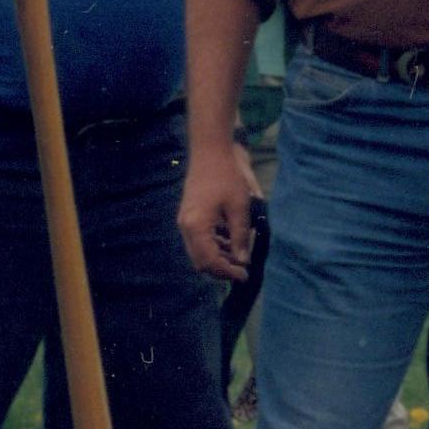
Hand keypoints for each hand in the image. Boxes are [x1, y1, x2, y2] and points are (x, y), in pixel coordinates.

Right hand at [180, 138, 261, 281]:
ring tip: (239, 256)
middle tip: (241, 270)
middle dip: (221, 269)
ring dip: (217, 258)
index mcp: (196, 227)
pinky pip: (198, 239)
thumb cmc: (227, 177)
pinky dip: (213, 245)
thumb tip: (242, 261)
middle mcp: (185, 227)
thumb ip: (240, 237)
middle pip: (200, 261)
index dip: (227, 272)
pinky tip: (230, 241)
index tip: (244, 275)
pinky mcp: (188, 216)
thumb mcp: (239, 209)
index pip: (209, 261)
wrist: (210, 152)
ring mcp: (185, 221)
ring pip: (198, 251)